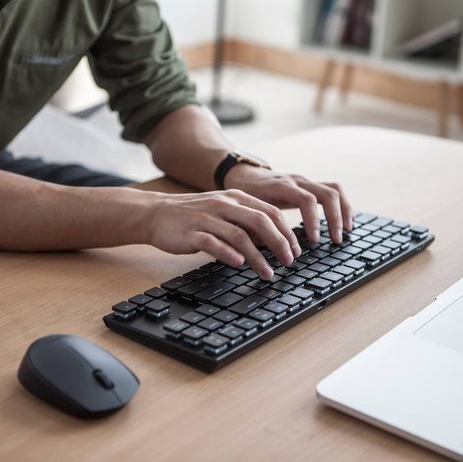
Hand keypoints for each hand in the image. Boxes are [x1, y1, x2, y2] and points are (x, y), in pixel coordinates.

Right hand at [148, 190, 300, 278]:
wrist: (157, 213)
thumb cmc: (193, 215)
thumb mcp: (223, 212)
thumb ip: (245, 222)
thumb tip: (271, 241)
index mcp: (236, 198)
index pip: (270, 212)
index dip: (286, 232)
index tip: (295, 250)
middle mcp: (224, 205)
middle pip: (260, 222)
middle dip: (279, 243)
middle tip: (289, 262)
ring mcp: (208, 218)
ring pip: (240, 235)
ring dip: (258, 257)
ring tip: (268, 272)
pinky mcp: (192, 232)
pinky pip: (213, 242)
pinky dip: (228, 253)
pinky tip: (239, 263)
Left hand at [224, 165, 353, 242]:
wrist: (243, 175)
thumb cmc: (244, 194)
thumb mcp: (247, 209)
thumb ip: (256, 226)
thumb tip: (267, 249)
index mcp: (281, 186)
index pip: (305, 199)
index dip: (313, 220)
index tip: (314, 240)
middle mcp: (297, 181)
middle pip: (326, 193)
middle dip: (334, 218)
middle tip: (336, 240)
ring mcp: (305, 181)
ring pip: (334, 189)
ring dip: (344, 210)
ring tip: (347, 231)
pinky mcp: (309, 185)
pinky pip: (332, 190)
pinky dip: (342, 205)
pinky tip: (346, 221)